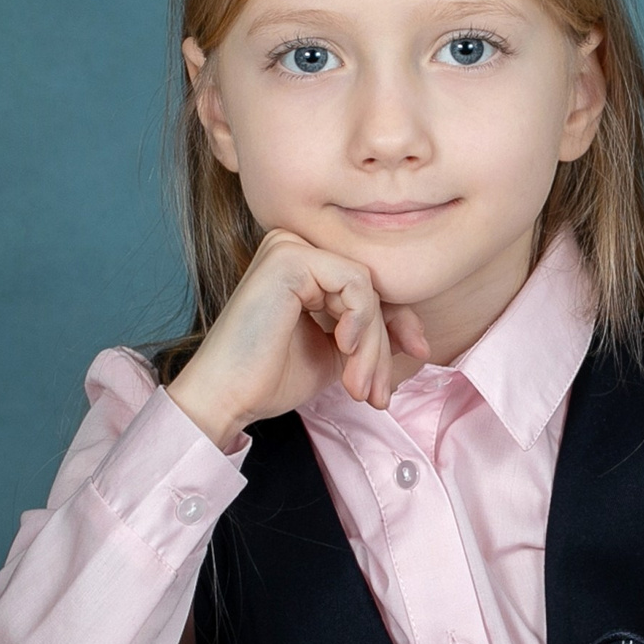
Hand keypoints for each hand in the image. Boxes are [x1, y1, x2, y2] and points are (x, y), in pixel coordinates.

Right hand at [168, 230, 430, 449]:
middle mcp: (293, 246)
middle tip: (378, 391)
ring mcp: (289, 246)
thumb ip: (371, 336)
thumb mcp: (336, 354)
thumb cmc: (270, 378)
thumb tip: (416, 335)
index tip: (417, 355)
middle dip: (384, 343)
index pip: (365, 285)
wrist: (226, 398)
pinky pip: (354, 283)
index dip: (397, 321)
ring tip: (358, 386)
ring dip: (373, 344)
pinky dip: (361, 322)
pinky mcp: (289, 257)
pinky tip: (344, 349)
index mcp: (300, 264)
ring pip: (366, 288)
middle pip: (369, 286)